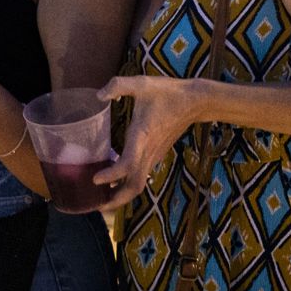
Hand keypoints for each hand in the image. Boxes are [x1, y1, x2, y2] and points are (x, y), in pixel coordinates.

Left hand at [90, 74, 202, 213]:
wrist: (195, 102)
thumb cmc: (167, 92)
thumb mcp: (142, 84)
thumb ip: (119, 85)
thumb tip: (99, 95)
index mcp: (142, 136)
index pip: (128, 164)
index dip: (112, 175)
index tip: (95, 179)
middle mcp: (148, 151)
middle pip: (135, 186)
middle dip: (117, 199)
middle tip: (97, 206)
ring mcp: (154, 155)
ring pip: (139, 184)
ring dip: (122, 195)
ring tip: (102, 199)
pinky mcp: (156, 154)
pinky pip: (142, 176)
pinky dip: (128, 184)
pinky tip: (115, 182)